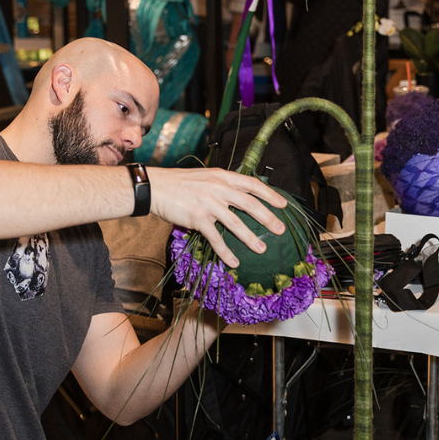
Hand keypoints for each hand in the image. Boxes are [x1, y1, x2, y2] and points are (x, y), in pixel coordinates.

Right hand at [146, 167, 287, 268]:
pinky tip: (234, 262)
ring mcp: (208, 203)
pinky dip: (226, 252)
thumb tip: (243, 195)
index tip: (284, 204)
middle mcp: (218, 188)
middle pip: (250, 204)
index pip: (252, 184)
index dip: (270, 194)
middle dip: (268, 218)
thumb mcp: (206, 176)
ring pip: (236, 224)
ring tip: (262, 249)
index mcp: (222, 177)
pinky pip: (215, 238)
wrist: (154, 187)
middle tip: (280, 230)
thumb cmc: (181, 183)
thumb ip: (224, 184)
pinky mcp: (197, 218)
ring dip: (251, 238)